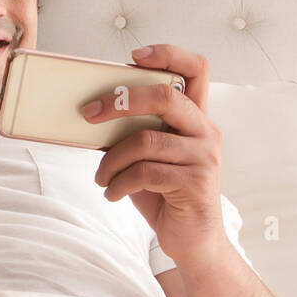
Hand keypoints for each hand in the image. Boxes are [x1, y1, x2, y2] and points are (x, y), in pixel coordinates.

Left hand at [80, 44, 226, 268]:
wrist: (193, 241)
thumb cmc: (164, 192)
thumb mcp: (150, 156)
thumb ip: (135, 131)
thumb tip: (89, 113)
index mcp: (196, 117)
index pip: (197, 69)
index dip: (168, 54)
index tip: (134, 57)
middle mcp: (207, 131)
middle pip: (165, 96)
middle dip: (119, 101)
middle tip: (88, 115)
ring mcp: (205, 158)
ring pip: (145, 141)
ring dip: (111, 160)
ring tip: (101, 177)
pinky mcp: (197, 184)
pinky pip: (145, 173)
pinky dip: (118, 183)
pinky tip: (112, 193)